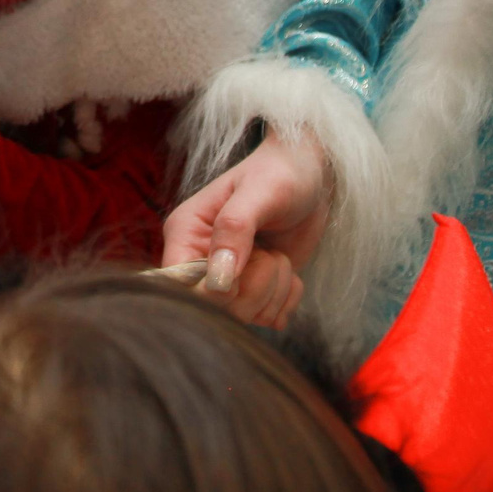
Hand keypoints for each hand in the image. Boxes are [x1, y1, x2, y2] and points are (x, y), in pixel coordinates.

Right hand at [161, 129, 331, 328]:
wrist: (313, 175)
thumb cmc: (282, 173)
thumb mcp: (261, 192)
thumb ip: (234, 229)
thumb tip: (217, 278)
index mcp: (185, 233)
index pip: (179, 284)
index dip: (213, 290)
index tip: (242, 270)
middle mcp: (201, 260)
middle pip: (215, 308)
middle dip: (255, 286)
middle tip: (271, 254)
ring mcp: (230, 279)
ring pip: (245, 316)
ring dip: (275, 290)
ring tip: (279, 255)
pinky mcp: (256, 290)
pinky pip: (269, 318)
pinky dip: (287, 298)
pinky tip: (290, 272)